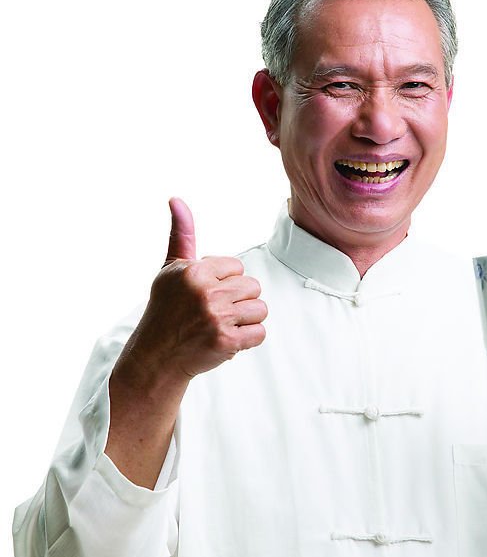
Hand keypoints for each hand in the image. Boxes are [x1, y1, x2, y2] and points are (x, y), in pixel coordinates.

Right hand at [130, 197, 267, 380]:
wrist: (156, 357)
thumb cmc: (166, 309)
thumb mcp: (170, 269)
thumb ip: (181, 234)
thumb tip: (176, 199)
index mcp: (194, 271)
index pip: (237, 268)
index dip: (225, 282)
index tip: (205, 295)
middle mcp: (206, 292)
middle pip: (253, 287)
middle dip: (239, 300)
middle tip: (215, 313)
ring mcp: (217, 318)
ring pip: (260, 310)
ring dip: (246, 320)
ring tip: (222, 325)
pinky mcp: (226, 342)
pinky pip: (260, 333)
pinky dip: (248, 339)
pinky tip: (227, 339)